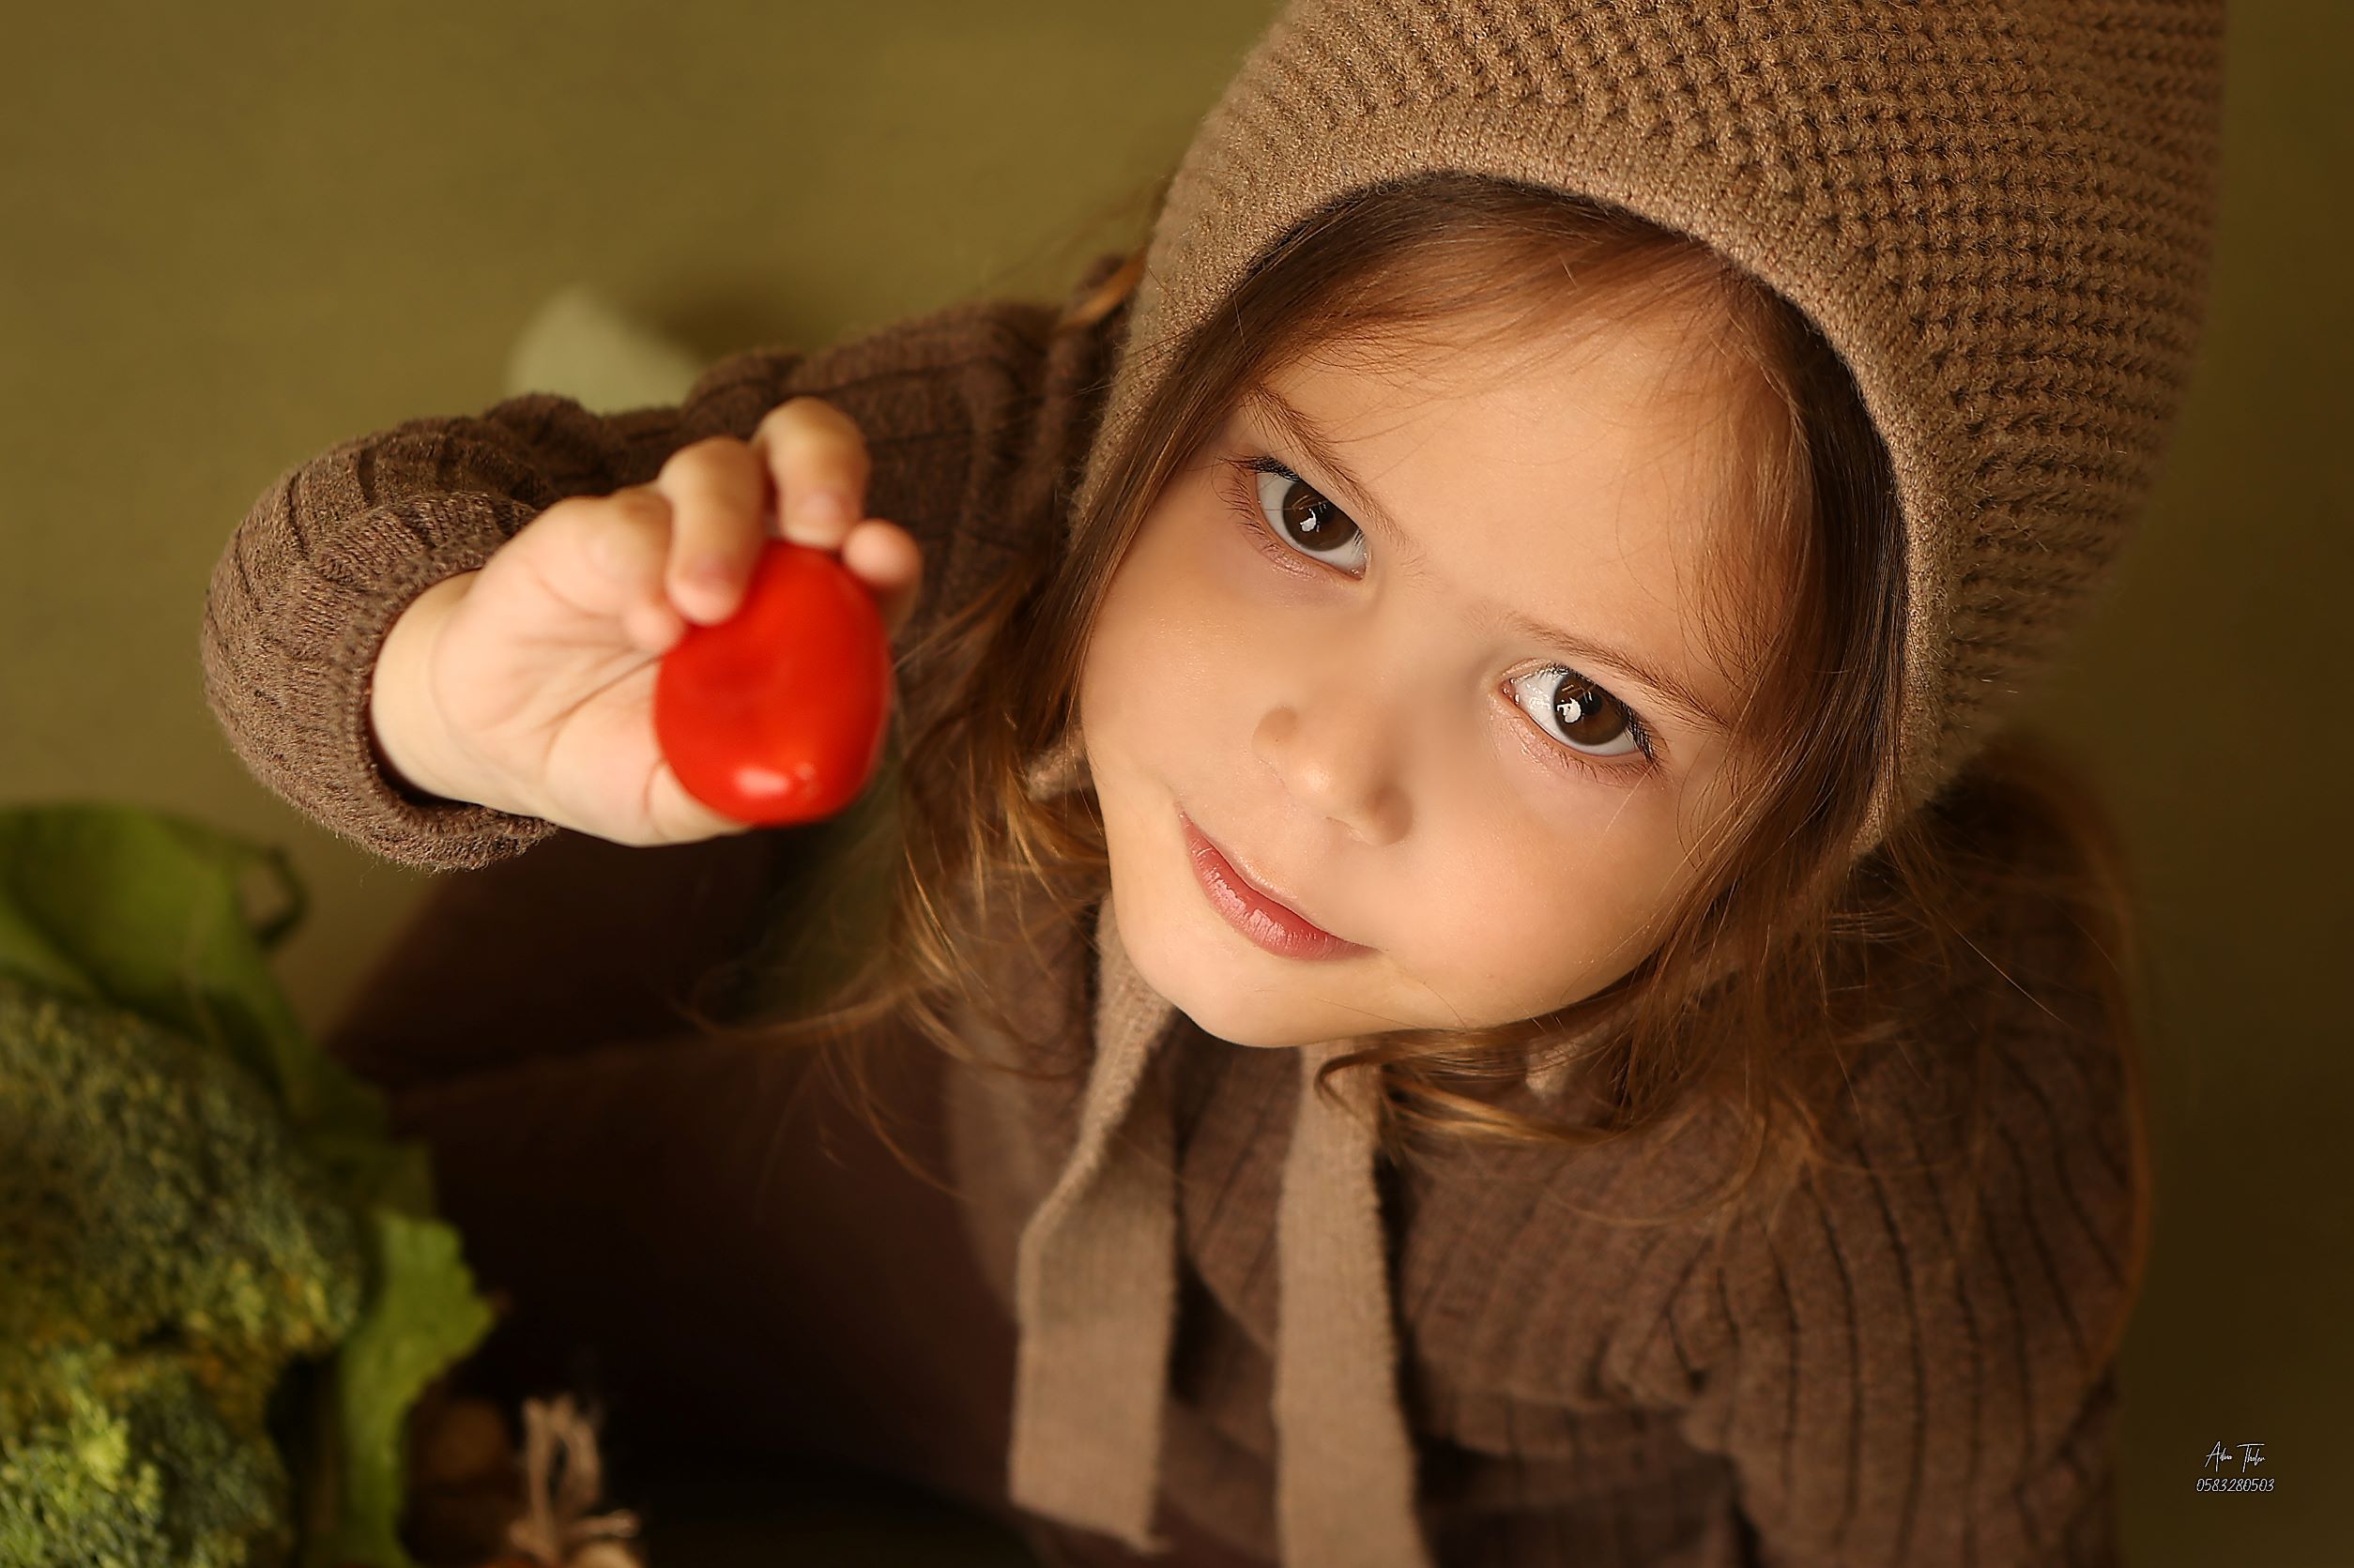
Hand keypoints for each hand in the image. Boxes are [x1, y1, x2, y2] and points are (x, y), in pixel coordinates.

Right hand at [368, 396, 923, 845]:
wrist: (506, 742)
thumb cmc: (621, 755)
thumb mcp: (688, 795)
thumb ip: (748, 785)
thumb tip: (804, 774)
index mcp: (799, 604)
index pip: (866, 553)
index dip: (886, 552)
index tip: (883, 559)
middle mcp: (746, 546)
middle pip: (805, 450)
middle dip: (826, 471)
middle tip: (822, 526)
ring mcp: (665, 527)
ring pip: (716, 467)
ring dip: (724, 527)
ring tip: (705, 607)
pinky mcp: (586, 529)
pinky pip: (626, 514)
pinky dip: (643, 557)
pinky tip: (650, 624)